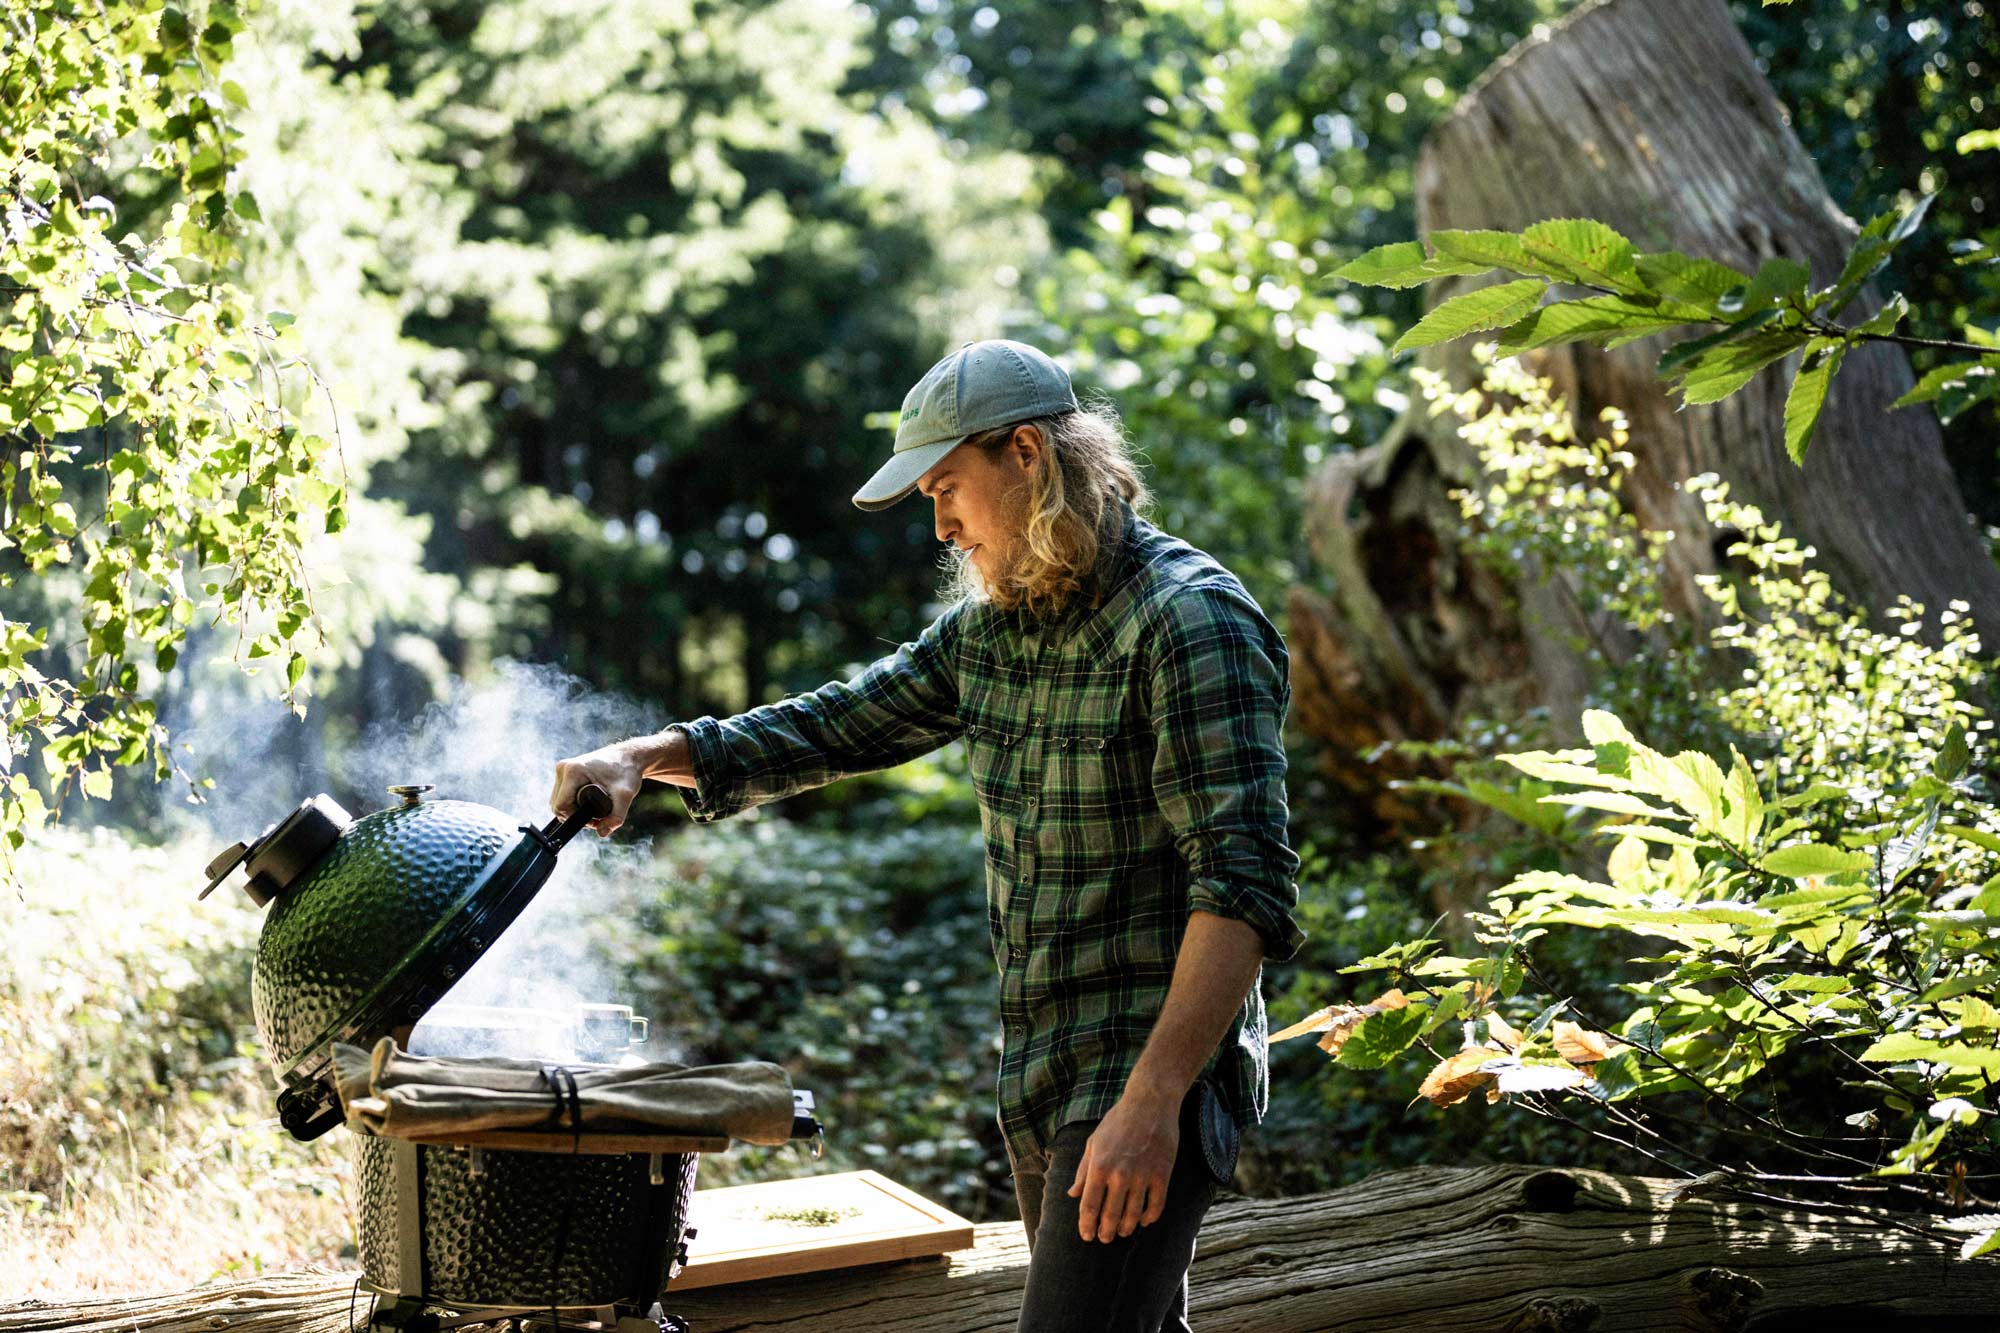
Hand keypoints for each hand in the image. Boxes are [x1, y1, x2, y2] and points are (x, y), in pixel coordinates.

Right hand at [550, 739, 651, 835]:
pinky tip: (588, 804)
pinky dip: (572, 803)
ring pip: (557, 801)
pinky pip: (561, 795)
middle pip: (557, 805)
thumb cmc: (627, 772)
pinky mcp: (565, 772)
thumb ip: (616, 817)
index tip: (593, 819)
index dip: (575, 818)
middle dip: (574, 816)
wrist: (629, 756)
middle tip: (596, 817)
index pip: (561, 806)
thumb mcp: (625, 796)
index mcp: (573, 771)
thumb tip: (602, 833)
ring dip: (572, 811)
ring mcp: (563, 769)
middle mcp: (564, 768)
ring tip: (594, 811)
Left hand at [1065, 1088, 1178, 1242]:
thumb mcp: (1094, 1142)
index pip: (1089, 1206)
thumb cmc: (1118, 1121)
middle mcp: (1119, 1174)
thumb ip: (1083, 1171)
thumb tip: (1072, 1194)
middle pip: (1110, 1216)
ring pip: (1133, 1215)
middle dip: (1105, 1232)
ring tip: (1122, 1231)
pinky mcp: (1162, 1174)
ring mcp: (1142, 1176)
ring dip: (1126, 1228)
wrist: (1150, 1103)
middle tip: (1104, 1239)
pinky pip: (1156, 1206)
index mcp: (1098, 1166)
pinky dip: (1150, 1218)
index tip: (1086, 1236)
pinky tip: (1144, 1221)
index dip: (1086, 1225)